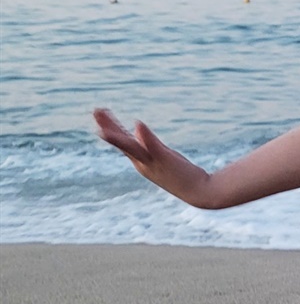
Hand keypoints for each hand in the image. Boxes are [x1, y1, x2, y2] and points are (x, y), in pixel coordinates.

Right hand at [93, 109, 215, 206]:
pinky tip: (138, 124)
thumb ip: (149, 143)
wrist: (200, 193)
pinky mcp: (166, 161)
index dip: (110, 128)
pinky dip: (145, 137)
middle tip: (96, 111)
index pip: (122, 142)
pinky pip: (154, 148)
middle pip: (122, 143)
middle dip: (108, 127)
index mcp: (141, 161)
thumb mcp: (162, 156)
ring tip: (102, 128)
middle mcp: (143, 163)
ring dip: (117, 137)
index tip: (100, 112)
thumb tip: (137, 126)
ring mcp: (154, 163)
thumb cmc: (183, 175)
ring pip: (131, 148)